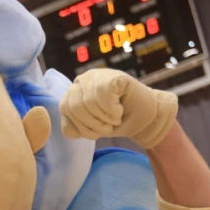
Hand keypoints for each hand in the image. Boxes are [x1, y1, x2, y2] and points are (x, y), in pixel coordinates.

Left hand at [58, 69, 177, 147]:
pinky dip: (112, 109)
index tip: (96, 134)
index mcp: (74, 92)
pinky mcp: (114, 75)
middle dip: (92, 124)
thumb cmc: (117, 122)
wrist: (145, 118)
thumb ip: (75, 127)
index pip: (64, 108)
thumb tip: (69, 131)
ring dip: (104, 118)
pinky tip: (119, 109)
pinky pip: (104, 94)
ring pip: (89, 101)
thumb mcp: (91, 128)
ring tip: (115, 119)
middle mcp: (83, 80)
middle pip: (74, 105)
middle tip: (107, 128)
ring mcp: (98, 75)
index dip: (80, 126)